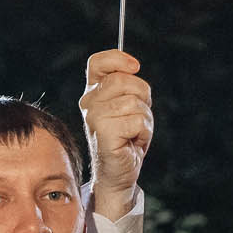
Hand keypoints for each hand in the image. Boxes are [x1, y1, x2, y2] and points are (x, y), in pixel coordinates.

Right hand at [79, 49, 152, 220]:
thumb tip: (132, 66)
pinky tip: (132, 142)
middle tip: (137, 118)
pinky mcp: (104, 132)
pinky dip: (143, 133)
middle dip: (142, 97)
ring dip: (144, 119)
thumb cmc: (125, 140)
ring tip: (133, 133)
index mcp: (92, 93)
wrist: (118, 173)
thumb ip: (127, 86)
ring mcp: (94, 118)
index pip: (98, 62)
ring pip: (134, 102)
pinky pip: (137, 121)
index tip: (135, 66)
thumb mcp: (127, 106)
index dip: (118, 58)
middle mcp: (89, 103)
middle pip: (124, 80)